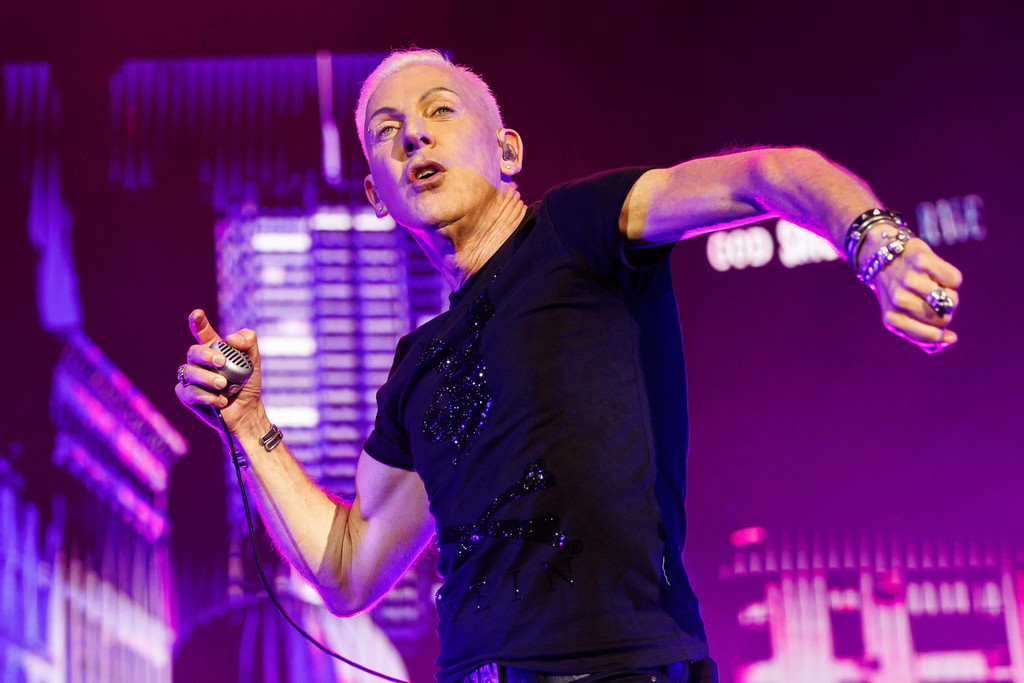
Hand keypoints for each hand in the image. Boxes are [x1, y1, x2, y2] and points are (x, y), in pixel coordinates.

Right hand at [174, 309, 265, 433]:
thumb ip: (248, 342)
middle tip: (222, 363)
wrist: (247, 411)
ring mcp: (191, 378)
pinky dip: (205, 396)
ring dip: (207, 378)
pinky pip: (188, 391)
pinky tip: (220, 400)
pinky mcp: (187, 395)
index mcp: (214, 349)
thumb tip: (231, 338)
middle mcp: (200, 362)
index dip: (197, 322)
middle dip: (206, 355)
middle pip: (193, 351)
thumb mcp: (253, 361)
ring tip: (223, 385)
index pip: (202, 332)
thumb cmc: (247, 384)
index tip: (197, 314)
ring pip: (188, 371)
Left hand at [865, 235, 962, 352]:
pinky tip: (937, 274)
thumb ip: (924, 335)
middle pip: (943, 318)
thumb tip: (951, 338)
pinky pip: (953, 279)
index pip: (932, 336)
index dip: (941, 331)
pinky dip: (951, 278)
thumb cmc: (899, 291)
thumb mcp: (903, 317)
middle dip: (945, 312)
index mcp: (892, 319)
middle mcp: (898, 300)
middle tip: (932, 300)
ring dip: (950, 294)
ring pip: (949, 299)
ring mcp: (908, 279)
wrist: (882, 255)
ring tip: (936, 287)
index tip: (933, 320)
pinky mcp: (921, 260)